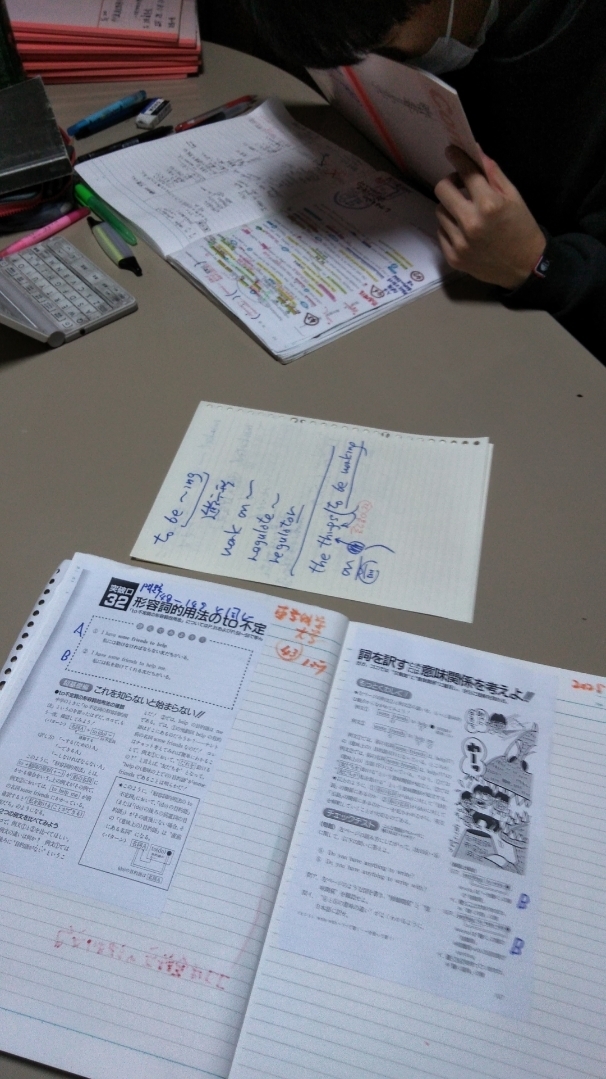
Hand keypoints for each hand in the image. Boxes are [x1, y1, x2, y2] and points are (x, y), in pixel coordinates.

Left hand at [434, 146, 545, 289]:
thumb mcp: (514, 197)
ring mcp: (460, 243)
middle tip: (459, 184)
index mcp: (489, 205)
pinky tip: (464, 230)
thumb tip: (475, 151)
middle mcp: (471, 223)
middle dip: (450, 182)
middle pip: (442, 189)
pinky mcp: (453, 258)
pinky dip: (449, 227)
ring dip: (450, 206)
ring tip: (465, 211)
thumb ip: (493, 174)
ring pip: (440, 211)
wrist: (525, 266)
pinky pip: (441, 232)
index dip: (457, 157)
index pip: (465, 172)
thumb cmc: (521, 227)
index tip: (452, 151)